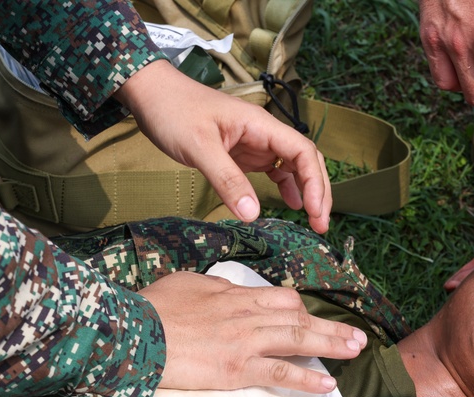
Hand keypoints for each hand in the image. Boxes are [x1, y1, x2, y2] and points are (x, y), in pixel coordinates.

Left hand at [115, 60, 332, 232]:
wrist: (152, 94)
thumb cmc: (174, 111)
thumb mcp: (199, 147)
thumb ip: (226, 180)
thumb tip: (253, 214)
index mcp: (260, 125)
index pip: (302, 151)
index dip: (314, 182)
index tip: (314, 211)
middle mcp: (263, 133)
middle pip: (305, 160)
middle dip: (318, 191)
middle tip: (321, 224)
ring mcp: (253, 142)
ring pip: (292, 166)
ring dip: (305, 191)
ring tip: (312, 220)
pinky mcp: (241, 152)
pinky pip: (272, 170)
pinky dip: (285, 187)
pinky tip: (289, 204)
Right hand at [139, 271, 366, 392]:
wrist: (136, 331)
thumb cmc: (153, 307)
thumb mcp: (186, 284)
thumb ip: (213, 288)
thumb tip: (227, 290)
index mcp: (233, 295)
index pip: (279, 298)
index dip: (301, 309)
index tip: (312, 318)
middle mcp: (246, 315)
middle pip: (298, 317)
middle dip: (330, 327)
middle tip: (357, 336)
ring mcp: (245, 341)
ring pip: (298, 339)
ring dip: (331, 345)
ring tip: (356, 351)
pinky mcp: (238, 368)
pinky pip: (281, 372)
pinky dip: (307, 377)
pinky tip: (328, 383)